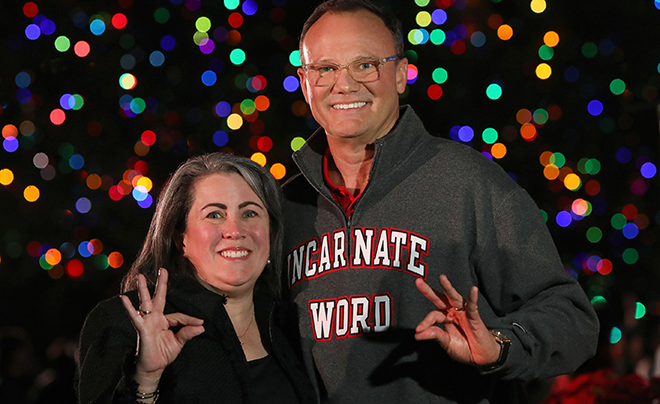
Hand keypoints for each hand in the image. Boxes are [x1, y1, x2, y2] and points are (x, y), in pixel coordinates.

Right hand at [120, 268, 204, 386]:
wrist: (153, 368)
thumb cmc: (163, 354)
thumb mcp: (179, 342)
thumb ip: (188, 333)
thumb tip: (202, 326)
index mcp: (164, 321)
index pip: (179, 316)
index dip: (191, 320)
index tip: (201, 323)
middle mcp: (155, 319)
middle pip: (159, 298)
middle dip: (161, 284)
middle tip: (163, 270)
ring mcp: (147, 323)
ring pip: (145, 303)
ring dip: (143, 290)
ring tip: (141, 276)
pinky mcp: (142, 329)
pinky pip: (135, 317)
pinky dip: (129, 308)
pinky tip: (124, 299)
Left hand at [414, 275, 499, 366]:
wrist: (482, 358)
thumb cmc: (465, 348)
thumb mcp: (447, 343)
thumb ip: (434, 336)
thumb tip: (416, 334)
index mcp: (445, 318)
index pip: (433, 315)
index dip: (425, 322)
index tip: (418, 330)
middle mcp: (453, 312)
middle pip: (440, 299)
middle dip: (429, 291)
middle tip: (418, 281)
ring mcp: (464, 313)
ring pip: (455, 298)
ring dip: (448, 288)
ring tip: (442, 278)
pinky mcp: (475, 318)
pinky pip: (473, 307)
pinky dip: (473, 298)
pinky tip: (473, 289)